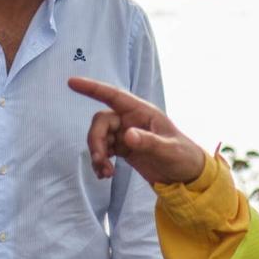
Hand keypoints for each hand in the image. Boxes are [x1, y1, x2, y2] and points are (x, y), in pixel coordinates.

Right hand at [68, 76, 205, 185]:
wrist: (186, 176)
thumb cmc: (183, 156)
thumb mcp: (169, 150)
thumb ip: (149, 142)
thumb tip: (127, 136)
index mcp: (142, 112)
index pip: (113, 95)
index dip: (92, 88)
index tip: (72, 82)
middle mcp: (131, 119)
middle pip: (101, 122)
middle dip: (96, 140)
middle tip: (100, 161)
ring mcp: (126, 133)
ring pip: (100, 137)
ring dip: (97, 154)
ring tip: (105, 172)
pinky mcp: (123, 148)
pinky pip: (103, 150)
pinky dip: (100, 162)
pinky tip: (105, 174)